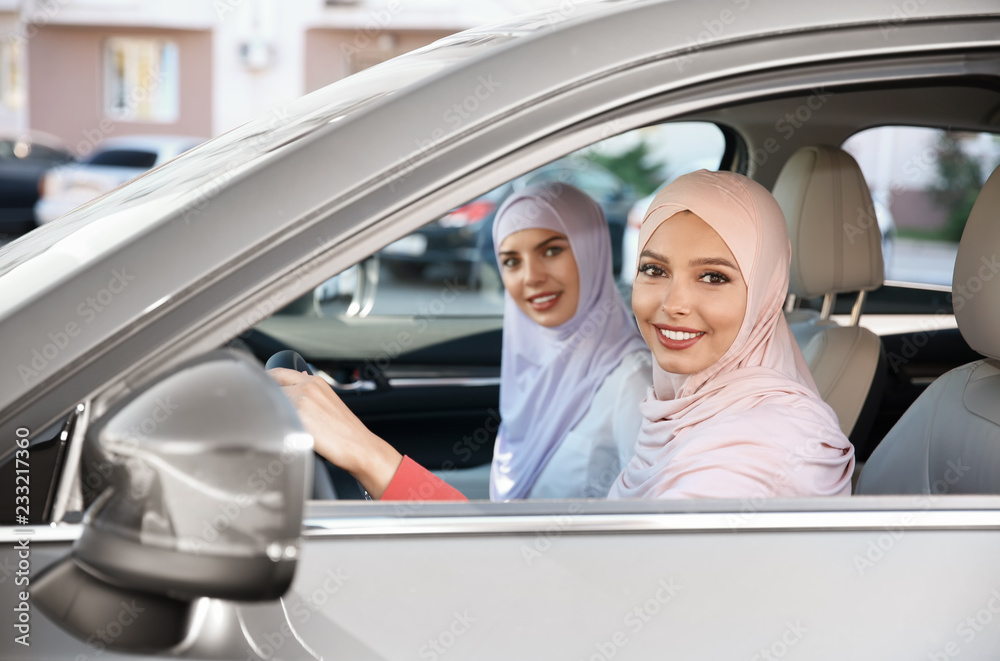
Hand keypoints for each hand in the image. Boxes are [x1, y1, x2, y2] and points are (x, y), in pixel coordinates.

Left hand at [268, 367, 402, 498]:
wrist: (360, 447)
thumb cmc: (346, 431)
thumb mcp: (329, 401)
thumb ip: (309, 391)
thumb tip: (294, 384)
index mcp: (314, 381)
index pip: (277, 373)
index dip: (266, 383)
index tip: (261, 393)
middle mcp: (306, 386)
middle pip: (269, 386)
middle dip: (263, 398)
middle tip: (266, 413)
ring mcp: (301, 400)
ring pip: (270, 403)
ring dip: (267, 413)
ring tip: (276, 428)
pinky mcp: (297, 418)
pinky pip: (273, 418)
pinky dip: (271, 425)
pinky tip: (280, 435)